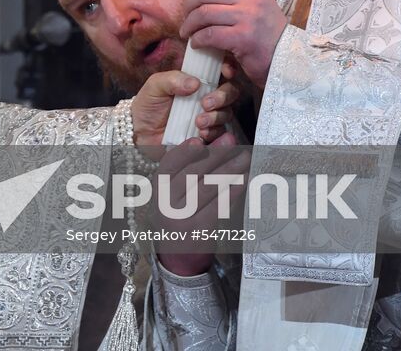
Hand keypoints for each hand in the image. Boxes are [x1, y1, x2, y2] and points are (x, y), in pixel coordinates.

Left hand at [130, 64, 241, 146]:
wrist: (140, 133)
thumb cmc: (148, 105)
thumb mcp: (155, 86)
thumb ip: (172, 79)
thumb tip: (195, 82)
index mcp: (197, 83)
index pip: (220, 72)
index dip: (228, 69)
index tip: (226, 72)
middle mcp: (207, 99)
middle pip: (230, 94)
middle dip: (222, 98)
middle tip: (205, 104)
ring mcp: (209, 118)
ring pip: (226, 116)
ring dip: (215, 118)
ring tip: (198, 123)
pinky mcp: (206, 137)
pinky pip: (220, 137)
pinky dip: (213, 136)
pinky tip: (199, 137)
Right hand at [154, 136, 249, 277]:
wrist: (177, 261)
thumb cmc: (177, 221)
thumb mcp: (171, 197)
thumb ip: (185, 173)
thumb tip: (212, 146)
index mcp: (156, 192)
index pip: (169, 165)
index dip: (185, 151)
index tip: (201, 140)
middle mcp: (165, 204)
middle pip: (192, 173)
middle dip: (215, 155)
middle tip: (232, 142)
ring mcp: (182, 219)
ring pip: (208, 186)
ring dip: (229, 169)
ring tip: (244, 158)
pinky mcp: (200, 231)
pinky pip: (219, 206)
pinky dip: (233, 191)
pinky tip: (244, 181)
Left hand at [179, 0, 287, 87]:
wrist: (286, 56)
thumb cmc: (266, 30)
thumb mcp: (256, 1)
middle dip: (189, 4)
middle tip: (187, 15)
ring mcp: (248, 16)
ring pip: (204, 13)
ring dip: (190, 24)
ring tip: (188, 32)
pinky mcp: (243, 38)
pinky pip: (209, 34)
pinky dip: (198, 39)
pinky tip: (197, 43)